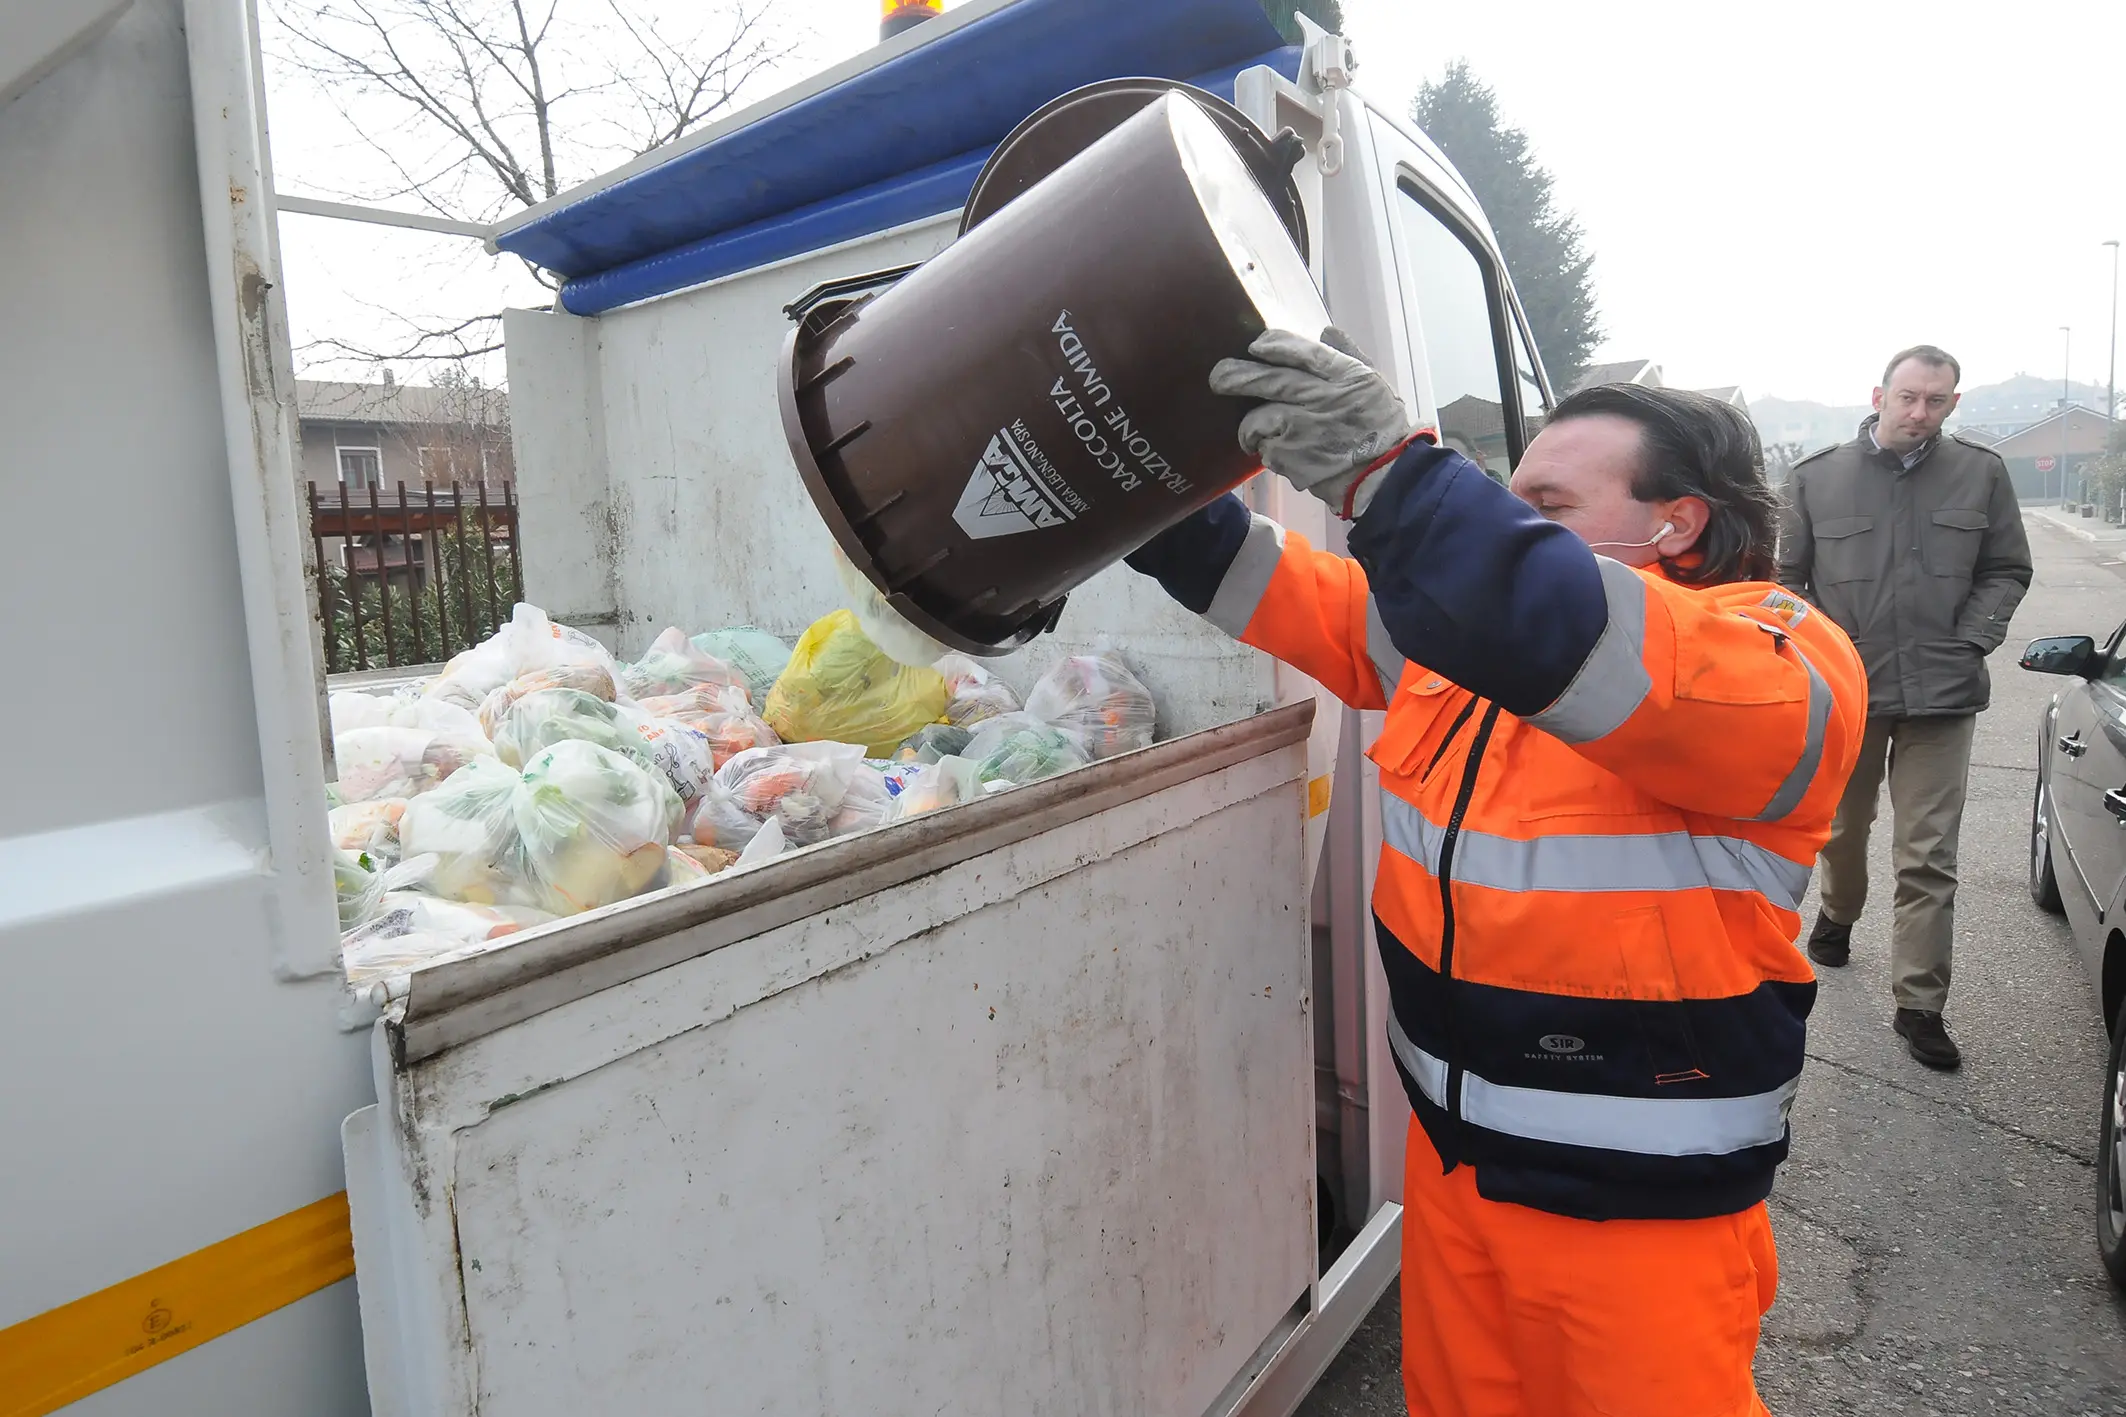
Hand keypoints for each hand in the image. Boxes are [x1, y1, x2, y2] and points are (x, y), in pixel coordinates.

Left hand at [1210, 327, 1416, 517]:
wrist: (1384, 477)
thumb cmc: (1381, 429)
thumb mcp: (1373, 384)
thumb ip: (1349, 355)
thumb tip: (1325, 332)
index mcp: (1345, 376)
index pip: (1302, 351)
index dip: (1274, 344)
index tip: (1255, 345)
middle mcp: (1320, 398)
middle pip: (1268, 380)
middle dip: (1236, 377)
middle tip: (1218, 378)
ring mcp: (1302, 429)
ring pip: (1257, 419)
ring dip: (1250, 427)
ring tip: (1252, 435)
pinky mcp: (1290, 458)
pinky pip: (1265, 449)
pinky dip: (1267, 451)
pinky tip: (1282, 455)